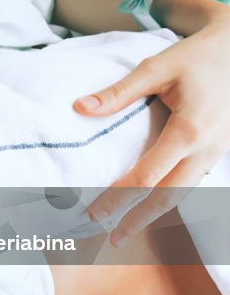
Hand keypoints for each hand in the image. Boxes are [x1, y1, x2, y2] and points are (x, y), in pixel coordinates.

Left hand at [75, 18, 229, 245]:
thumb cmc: (196, 56)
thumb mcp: (155, 68)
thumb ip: (118, 93)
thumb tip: (79, 108)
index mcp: (188, 131)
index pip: (147, 177)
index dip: (119, 198)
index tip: (95, 213)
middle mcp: (207, 148)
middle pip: (170, 196)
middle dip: (139, 220)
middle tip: (112, 238)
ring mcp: (217, 152)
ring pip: (185, 192)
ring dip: (156, 213)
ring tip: (128, 229)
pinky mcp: (219, 150)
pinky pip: (193, 180)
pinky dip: (172, 196)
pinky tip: (153, 204)